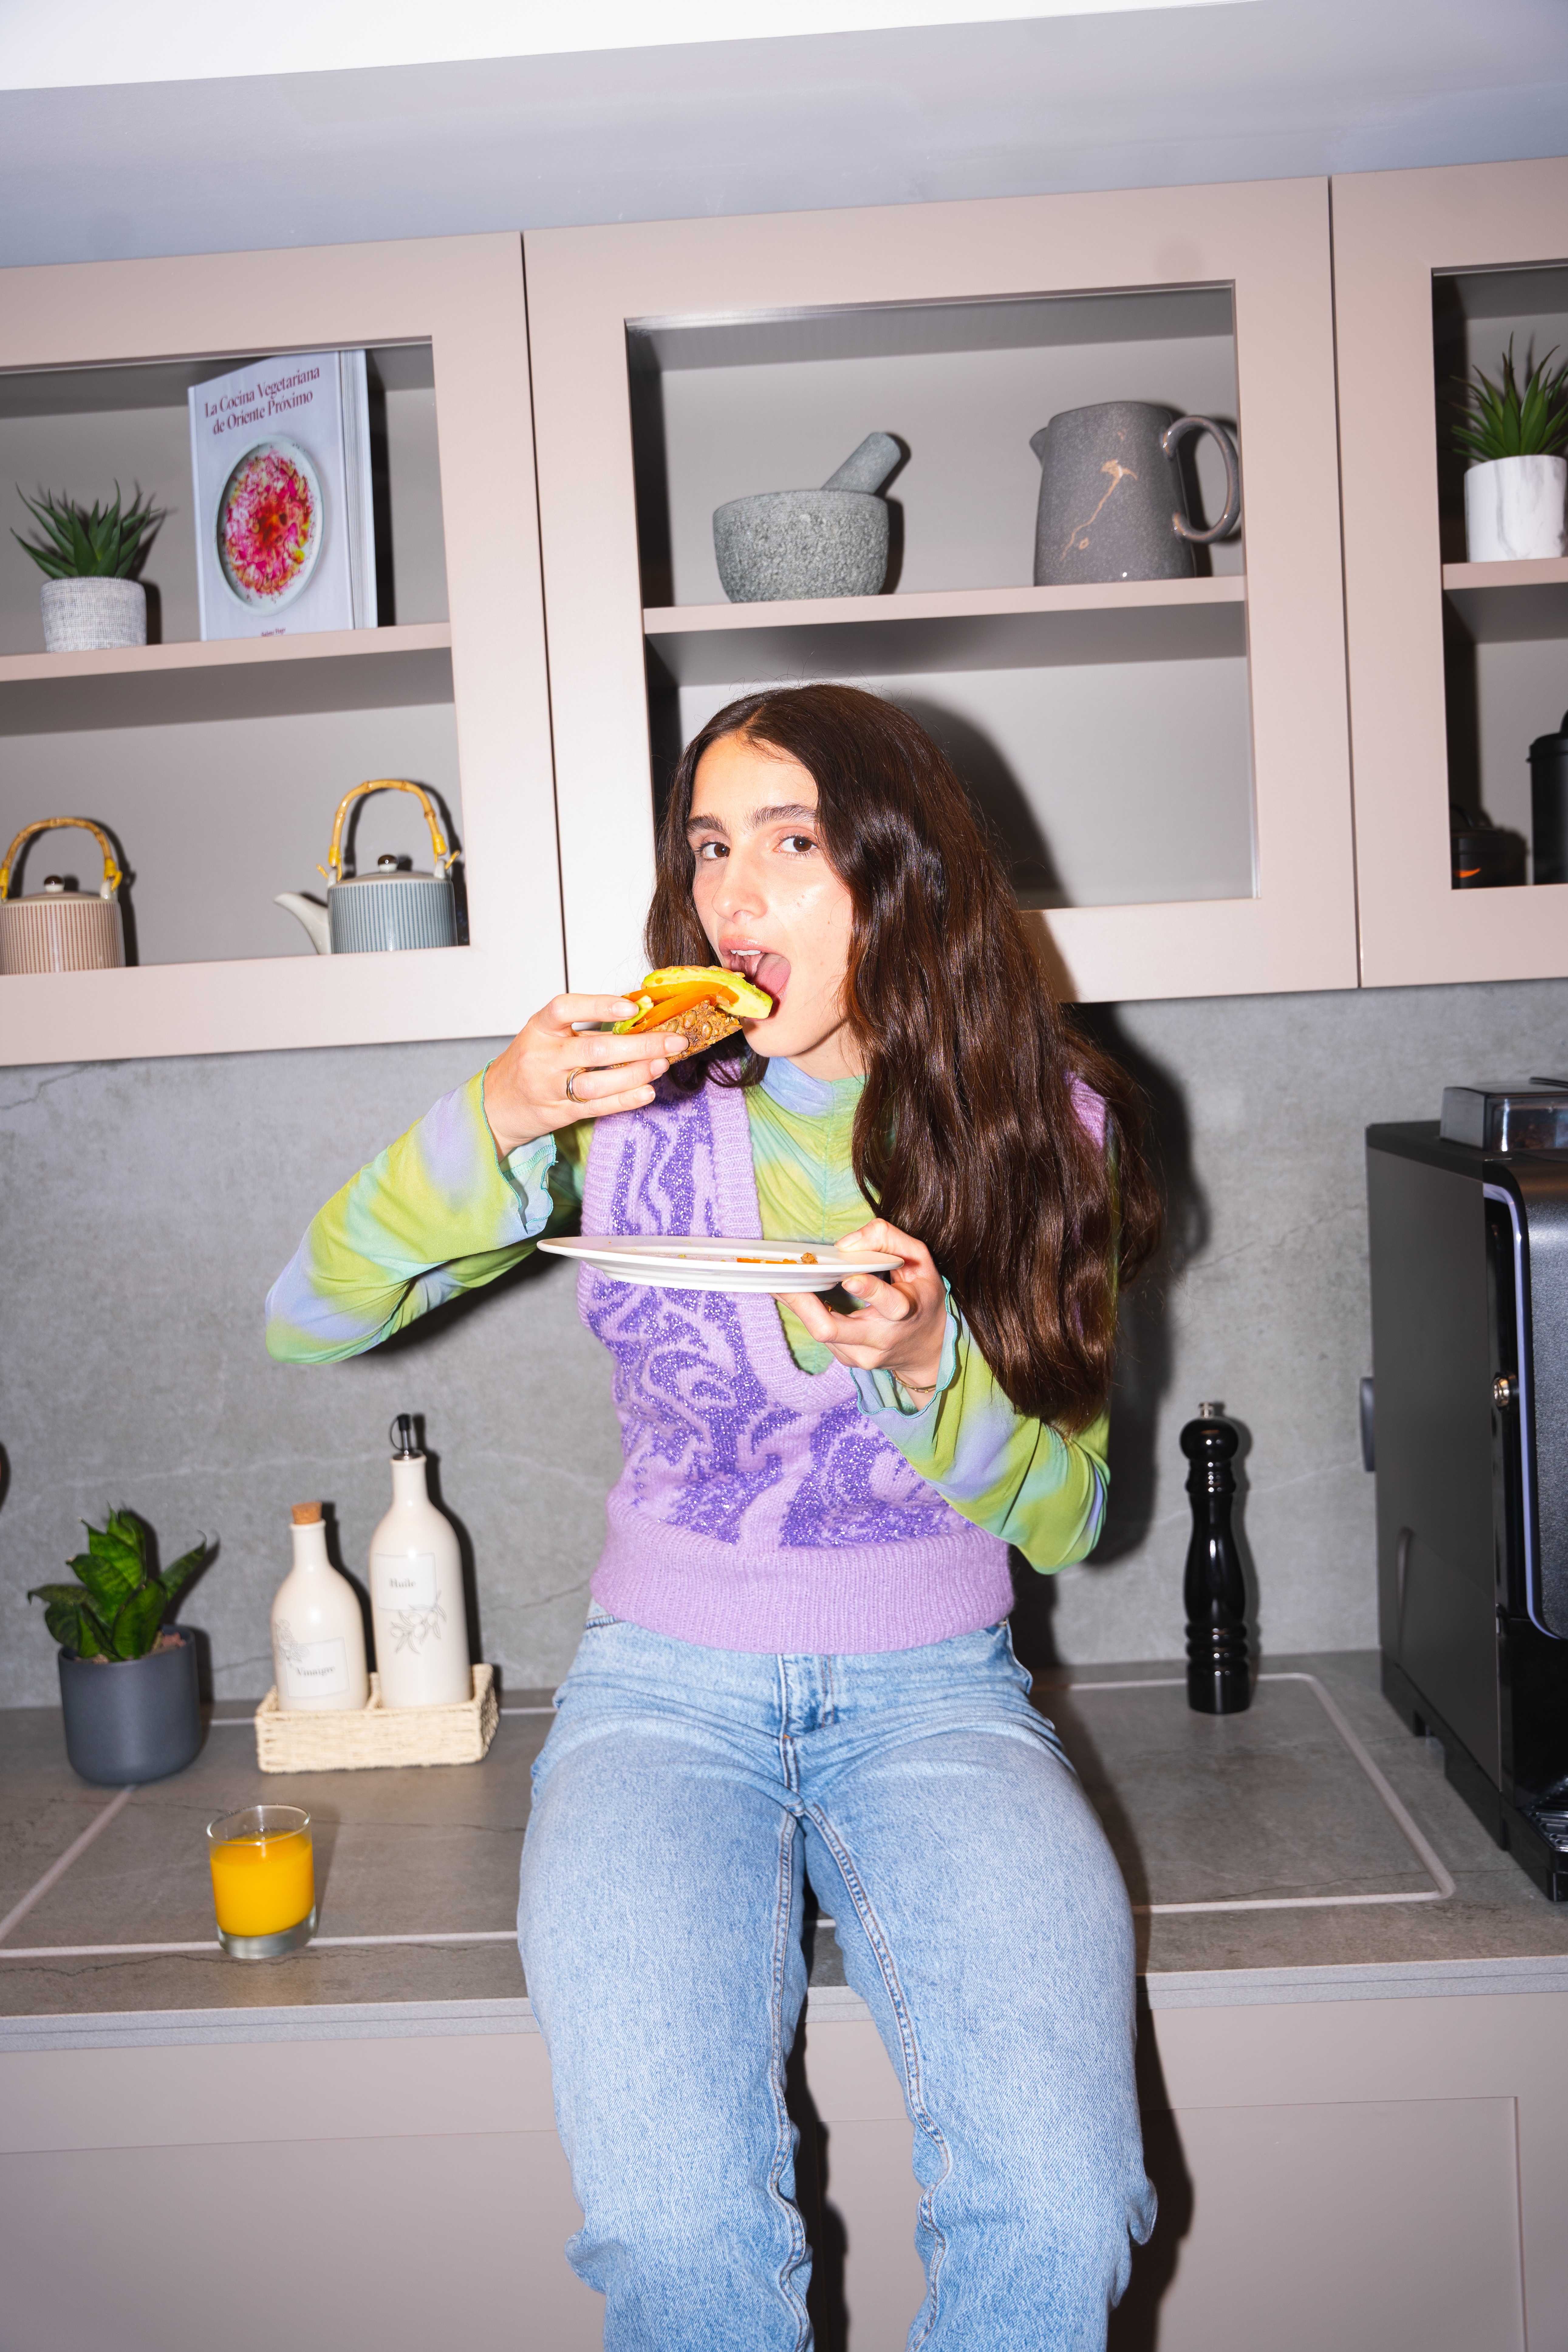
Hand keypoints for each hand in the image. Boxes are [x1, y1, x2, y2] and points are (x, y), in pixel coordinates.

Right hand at [482, 994, 670, 1156]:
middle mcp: (542, 1056)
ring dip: (636, 1073)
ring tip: (663, 1064)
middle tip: (673, 1041)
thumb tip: (637, 1017)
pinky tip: (648, 1091)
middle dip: (640, 1045)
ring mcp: (549, 1087)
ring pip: (598, 1081)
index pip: (564, 1008)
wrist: (495, 1105)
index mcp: (539, 1028)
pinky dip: (625, 1099)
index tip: (630, 1006)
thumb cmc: (528, 1063)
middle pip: (595, 1049)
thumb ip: (582, 1028)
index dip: (598, 1006)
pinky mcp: (559, 1112)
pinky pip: (597, 1106)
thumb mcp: (546, 1036)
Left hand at [779, 1219, 946, 1398]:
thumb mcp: (920, 1262)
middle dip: (802, 1303)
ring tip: (780, 1281)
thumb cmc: (922, 1297)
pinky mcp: (848, 1359)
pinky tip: (799, 1296)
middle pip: (832, 1329)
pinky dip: (808, 1314)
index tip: (849, 1276)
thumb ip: (890, 1240)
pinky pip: (821, 1335)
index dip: (869, 1290)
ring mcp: (862, 1355)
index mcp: (907, 1312)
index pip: (890, 1305)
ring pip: (820, 1333)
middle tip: (781, 1278)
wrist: (929, 1350)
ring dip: (797, 1305)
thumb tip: (846, 1244)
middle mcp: (881, 1339)